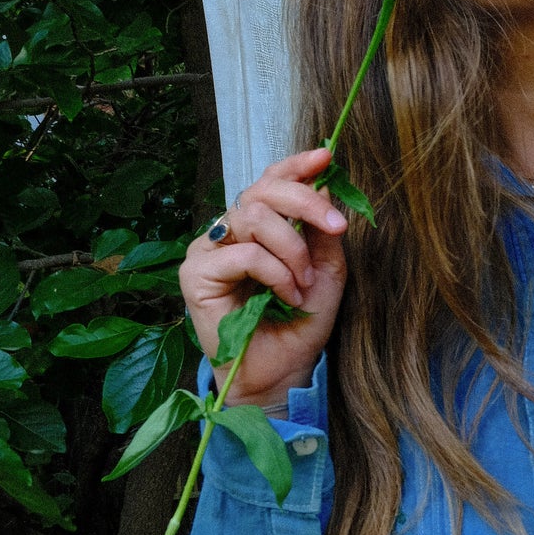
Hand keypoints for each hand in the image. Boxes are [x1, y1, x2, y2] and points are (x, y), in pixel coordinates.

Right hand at [179, 147, 348, 409]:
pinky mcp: (196, 275)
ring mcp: (208, 251)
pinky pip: (245, 253)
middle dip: (305, 203)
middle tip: (338, 226)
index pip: (269, 182)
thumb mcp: (325, 274)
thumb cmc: (298, 328)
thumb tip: (325, 184)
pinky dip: (276, 273)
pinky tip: (288, 297)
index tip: (326, 157)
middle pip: (261, 191)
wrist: (280, 376)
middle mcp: (227, 233)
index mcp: (256, 228)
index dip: (296, 166)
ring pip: (253, 217)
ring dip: (293, 250)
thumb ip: (323, 234)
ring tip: (304, 285)